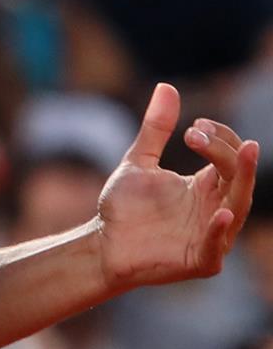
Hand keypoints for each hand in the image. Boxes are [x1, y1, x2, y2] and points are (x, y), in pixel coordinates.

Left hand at [96, 82, 258, 289]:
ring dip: (240, 183)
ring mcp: (211, 236)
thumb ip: (156, 129)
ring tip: (245, 154)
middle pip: (238, 179)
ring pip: (236, 209)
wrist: (103, 244)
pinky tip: (218, 214)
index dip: (219, 139)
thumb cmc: (125, 207)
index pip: (229, 158)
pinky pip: (216, 247)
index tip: (192, 127)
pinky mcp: (200, 261)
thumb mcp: (139, 162)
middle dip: (227, 153)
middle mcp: (216, 208)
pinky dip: (218, 231)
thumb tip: (167, 86)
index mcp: (207, 186)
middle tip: (199, 132)